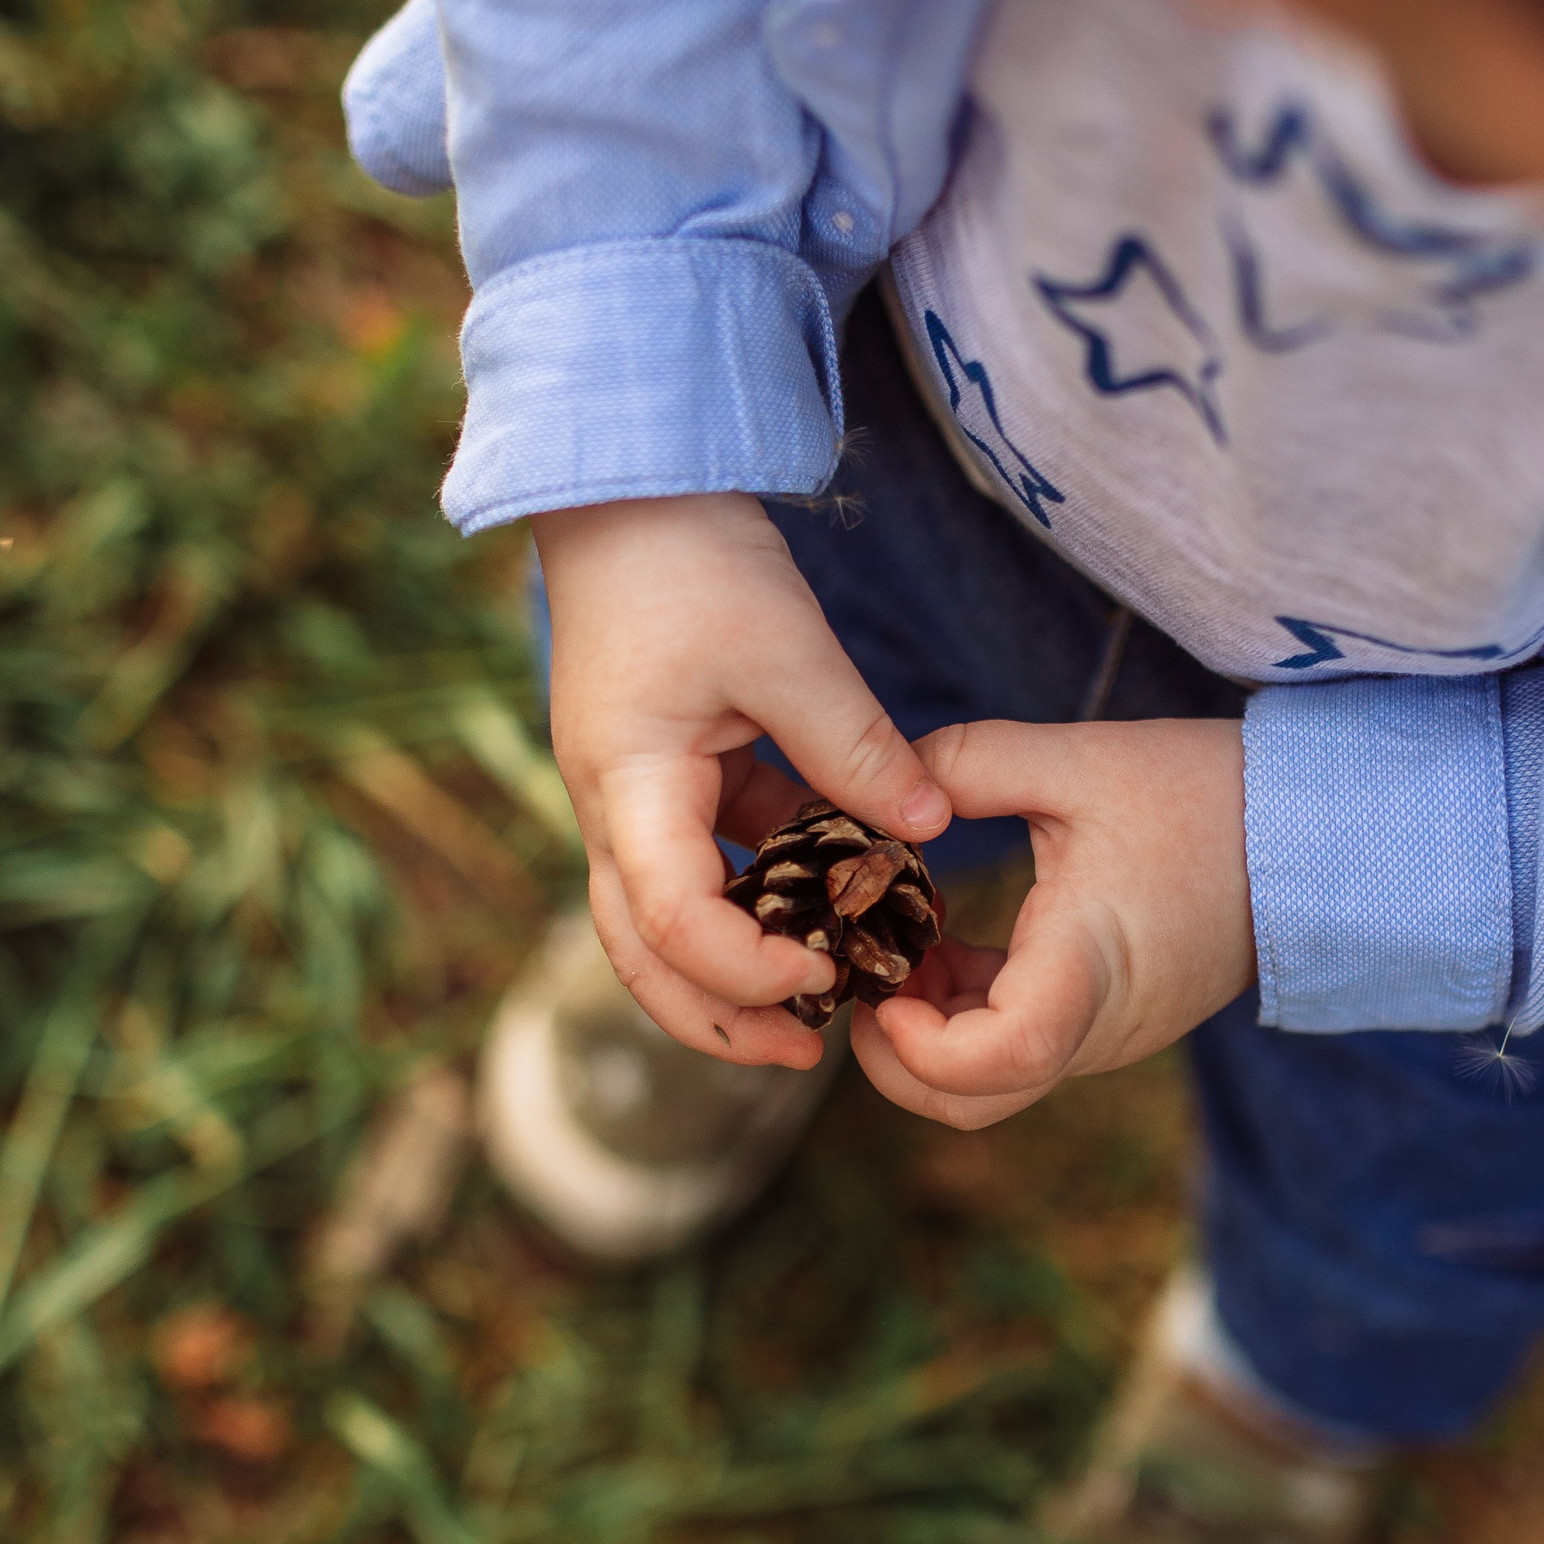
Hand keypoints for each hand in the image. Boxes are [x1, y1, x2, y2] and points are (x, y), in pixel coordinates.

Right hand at [533, 494, 949, 1070]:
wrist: (627, 487)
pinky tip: (829, 908)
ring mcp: (631, 797)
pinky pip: (705, 861)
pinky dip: (757, 896)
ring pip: (664, 921)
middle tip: (806, 1055)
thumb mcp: (788, 648)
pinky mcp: (665, 776)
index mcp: (627, 785)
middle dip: (717, 1017)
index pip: (673, 919)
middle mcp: (611, 808)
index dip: (748, 967)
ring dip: (731, 972)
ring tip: (817, 1007)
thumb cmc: (692, 558)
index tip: (828, 974)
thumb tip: (932, 832)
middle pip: (640, 954)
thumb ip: (857, 746)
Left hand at [854, 719, 1255, 1128]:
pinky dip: (964, 1015)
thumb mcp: (1079, 758)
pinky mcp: (1105, 1027)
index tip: (882, 985)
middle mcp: (1096, 1029)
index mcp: (1089, 969)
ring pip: (990, 1083)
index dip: (917, 1045)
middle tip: (860, 973)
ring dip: (927, 1031)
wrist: (1310, 835)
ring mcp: (1103, 1039)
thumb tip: (877, 788)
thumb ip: (967, 763)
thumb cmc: (1203, 795)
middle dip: (894, 1057)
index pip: (999, 1059)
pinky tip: (942, 942)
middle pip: (972, 1103)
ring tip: (899, 941)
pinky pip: (1018, 1050)